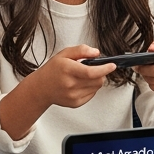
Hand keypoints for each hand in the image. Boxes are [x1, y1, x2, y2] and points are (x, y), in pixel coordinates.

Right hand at [0, 44, 114, 140]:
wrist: (41, 88)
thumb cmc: (52, 70)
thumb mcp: (64, 54)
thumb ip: (81, 50)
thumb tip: (96, 53)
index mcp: (67, 69)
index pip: (91, 72)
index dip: (104, 69)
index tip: (112, 65)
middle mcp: (70, 84)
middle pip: (97, 80)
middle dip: (101, 73)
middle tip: (95, 68)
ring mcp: (73, 95)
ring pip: (96, 87)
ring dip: (96, 80)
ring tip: (85, 76)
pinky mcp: (75, 103)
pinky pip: (92, 94)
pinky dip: (91, 88)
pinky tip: (81, 84)